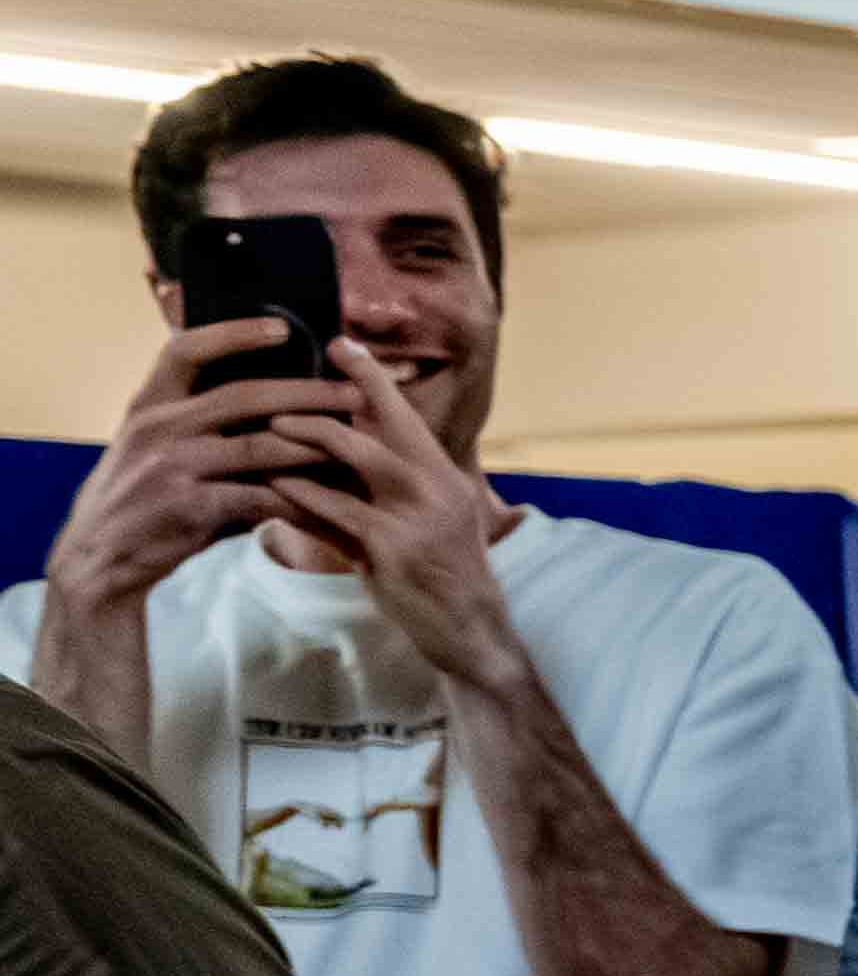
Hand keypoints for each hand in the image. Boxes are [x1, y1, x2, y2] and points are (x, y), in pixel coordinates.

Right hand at [40, 316, 360, 613]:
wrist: (99, 556)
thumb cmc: (141, 497)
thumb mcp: (152, 446)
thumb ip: (197, 422)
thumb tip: (269, 400)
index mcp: (148, 404)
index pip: (185, 350)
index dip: (233, 333)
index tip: (282, 326)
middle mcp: (158, 427)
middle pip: (243, 395)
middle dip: (307, 392)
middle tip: (355, 392)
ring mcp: (172, 466)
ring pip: (261, 447)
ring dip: (316, 445)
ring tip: (358, 443)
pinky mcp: (190, 507)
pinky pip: (261, 497)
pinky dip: (301, 499)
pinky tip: (333, 501)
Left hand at [255, 356, 532, 684]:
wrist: (468, 631)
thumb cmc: (437, 574)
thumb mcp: (419, 521)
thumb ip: (382, 487)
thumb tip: (335, 452)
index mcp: (443, 474)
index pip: (404, 413)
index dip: (371, 375)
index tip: (338, 344)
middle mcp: (438, 486)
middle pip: (381, 423)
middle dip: (328, 396)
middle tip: (281, 387)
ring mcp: (419, 517)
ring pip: (358, 457)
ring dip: (310, 437)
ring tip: (269, 426)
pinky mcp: (395, 550)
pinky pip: (339, 512)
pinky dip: (303, 496)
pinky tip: (273, 488)